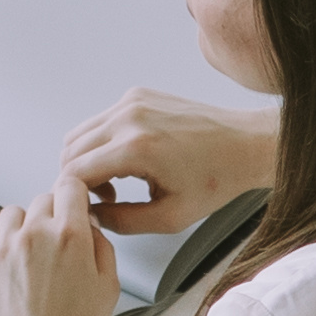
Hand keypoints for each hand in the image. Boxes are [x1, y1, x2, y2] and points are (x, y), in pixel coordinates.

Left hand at [0, 183, 118, 315]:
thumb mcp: (109, 286)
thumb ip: (102, 245)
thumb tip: (89, 225)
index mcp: (70, 235)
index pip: (70, 185)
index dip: (74, 196)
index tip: (72, 207)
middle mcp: (35, 234)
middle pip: (42, 199)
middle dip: (51, 216)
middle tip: (54, 244)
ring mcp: (4, 247)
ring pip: (13, 214)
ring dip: (23, 227)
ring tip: (29, 255)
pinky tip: (7, 261)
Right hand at [64, 85, 273, 239]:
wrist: (245, 144)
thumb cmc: (217, 179)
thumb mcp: (170, 217)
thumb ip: (122, 221)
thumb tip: (90, 217)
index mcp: (136, 147)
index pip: (74, 172)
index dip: (74, 197)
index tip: (91, 210)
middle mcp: (129, 116)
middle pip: (70, 150)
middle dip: (77, 180)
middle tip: (106, 198)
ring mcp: (132, 101)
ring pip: (81, 134)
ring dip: (87, 161)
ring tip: (116, 182)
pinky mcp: (138, 95)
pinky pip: (101, 121)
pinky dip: (102, 143)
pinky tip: (127, 161)